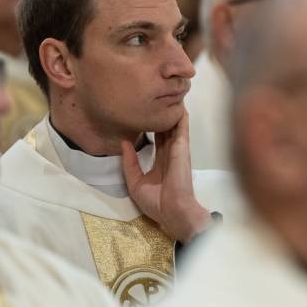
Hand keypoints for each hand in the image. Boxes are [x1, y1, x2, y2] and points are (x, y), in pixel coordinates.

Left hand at [121, 109, 211, 242]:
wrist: (173, 211)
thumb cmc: (156, 202)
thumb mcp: (135, 183)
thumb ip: (129, 163)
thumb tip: (124, 143)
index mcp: (161, 163)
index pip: (157, 140)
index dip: (153, 127)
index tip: (147, 114)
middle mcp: (170, 154)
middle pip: (166, 130)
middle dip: (163, 115)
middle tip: (159, 98)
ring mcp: (178, 151)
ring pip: (174, 126)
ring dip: (173, 112)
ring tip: (170, 95)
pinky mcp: (182, 149)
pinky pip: (182, 130)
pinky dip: (181, 118)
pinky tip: (179, 105)